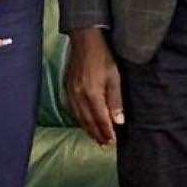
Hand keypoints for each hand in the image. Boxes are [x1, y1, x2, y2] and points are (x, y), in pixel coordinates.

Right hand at [65, 28, 122, 145]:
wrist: (85, 41)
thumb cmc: (103, 57)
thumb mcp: (115, 78)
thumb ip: (116, 101)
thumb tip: (118, 122)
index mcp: (92, 95)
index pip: (100, 120)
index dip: (106, 132)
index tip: (112, 143)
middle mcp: (79, 97)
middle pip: (88, 122)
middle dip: (97, 135)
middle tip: (105, 145)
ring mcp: (71, 93)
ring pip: (79, 117)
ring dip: (88, 129)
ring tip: (96, 138)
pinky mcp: (67, 88)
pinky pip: (73, 110)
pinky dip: (80, 119)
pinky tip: (84, 122)